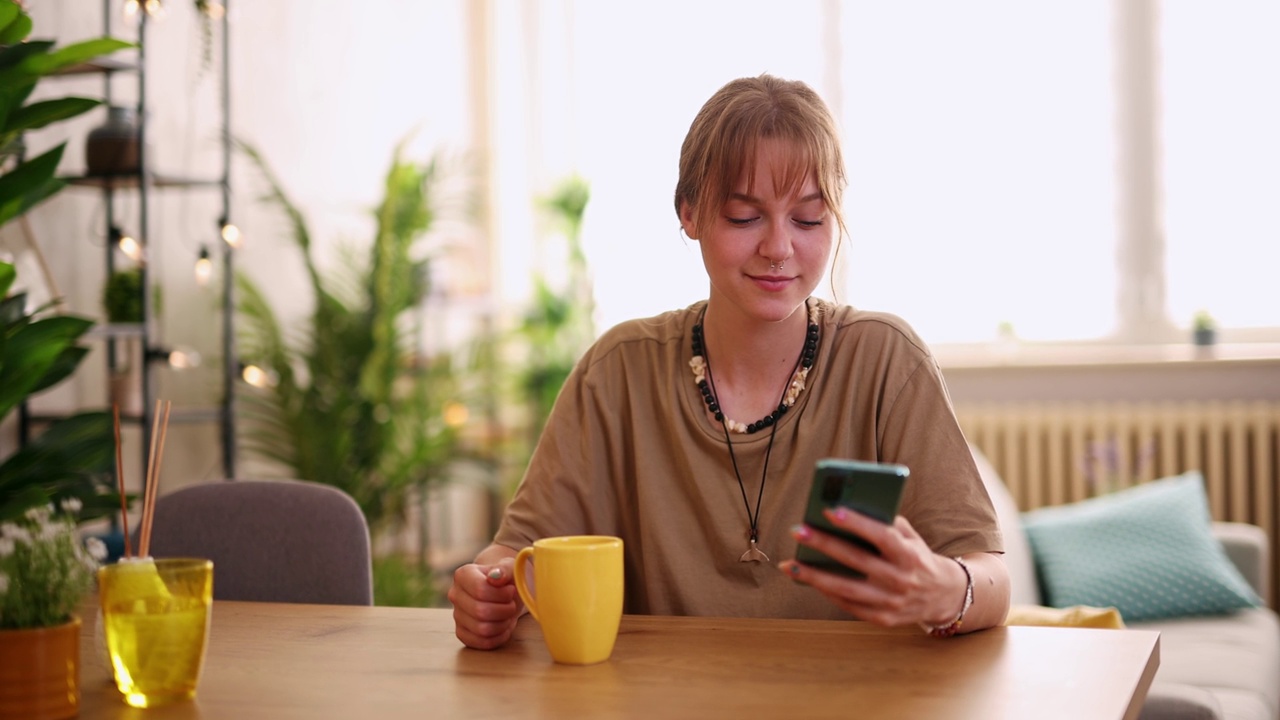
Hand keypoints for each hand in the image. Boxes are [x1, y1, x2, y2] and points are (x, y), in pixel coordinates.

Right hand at [448, 556, 523, 649]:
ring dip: (503, 624)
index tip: (511, 590)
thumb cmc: (507, 578)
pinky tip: (504, 627)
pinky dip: (499, 637)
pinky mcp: (462, 633)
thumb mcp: (510, 568)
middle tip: (512, 604)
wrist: (504, 590)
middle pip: (481, 611)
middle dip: (504, 610)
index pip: (480, 590)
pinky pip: (481, 642)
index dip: (502, 594)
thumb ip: (504, 570)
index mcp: (463, 575)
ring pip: (482, 629)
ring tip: (508, 615)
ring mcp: (457, 615)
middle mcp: (455, 595)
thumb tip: (495, 576)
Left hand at [778, 507, 967, 627]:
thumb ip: (886, 523)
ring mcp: (891, 603)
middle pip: (857, 561)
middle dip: (824, 545)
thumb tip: (848, 509)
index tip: (830, 510)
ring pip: (846, 589)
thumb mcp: (911, 537)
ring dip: (814, 577)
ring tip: (790, 564)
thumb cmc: (917, 556)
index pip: (882, 537)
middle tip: (798, 530)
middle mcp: (901, 580)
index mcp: (910, 555)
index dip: (857, 523)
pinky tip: (807, 579)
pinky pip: (848, 605)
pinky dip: (827, 592)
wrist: (943, 595)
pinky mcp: (883, 619)